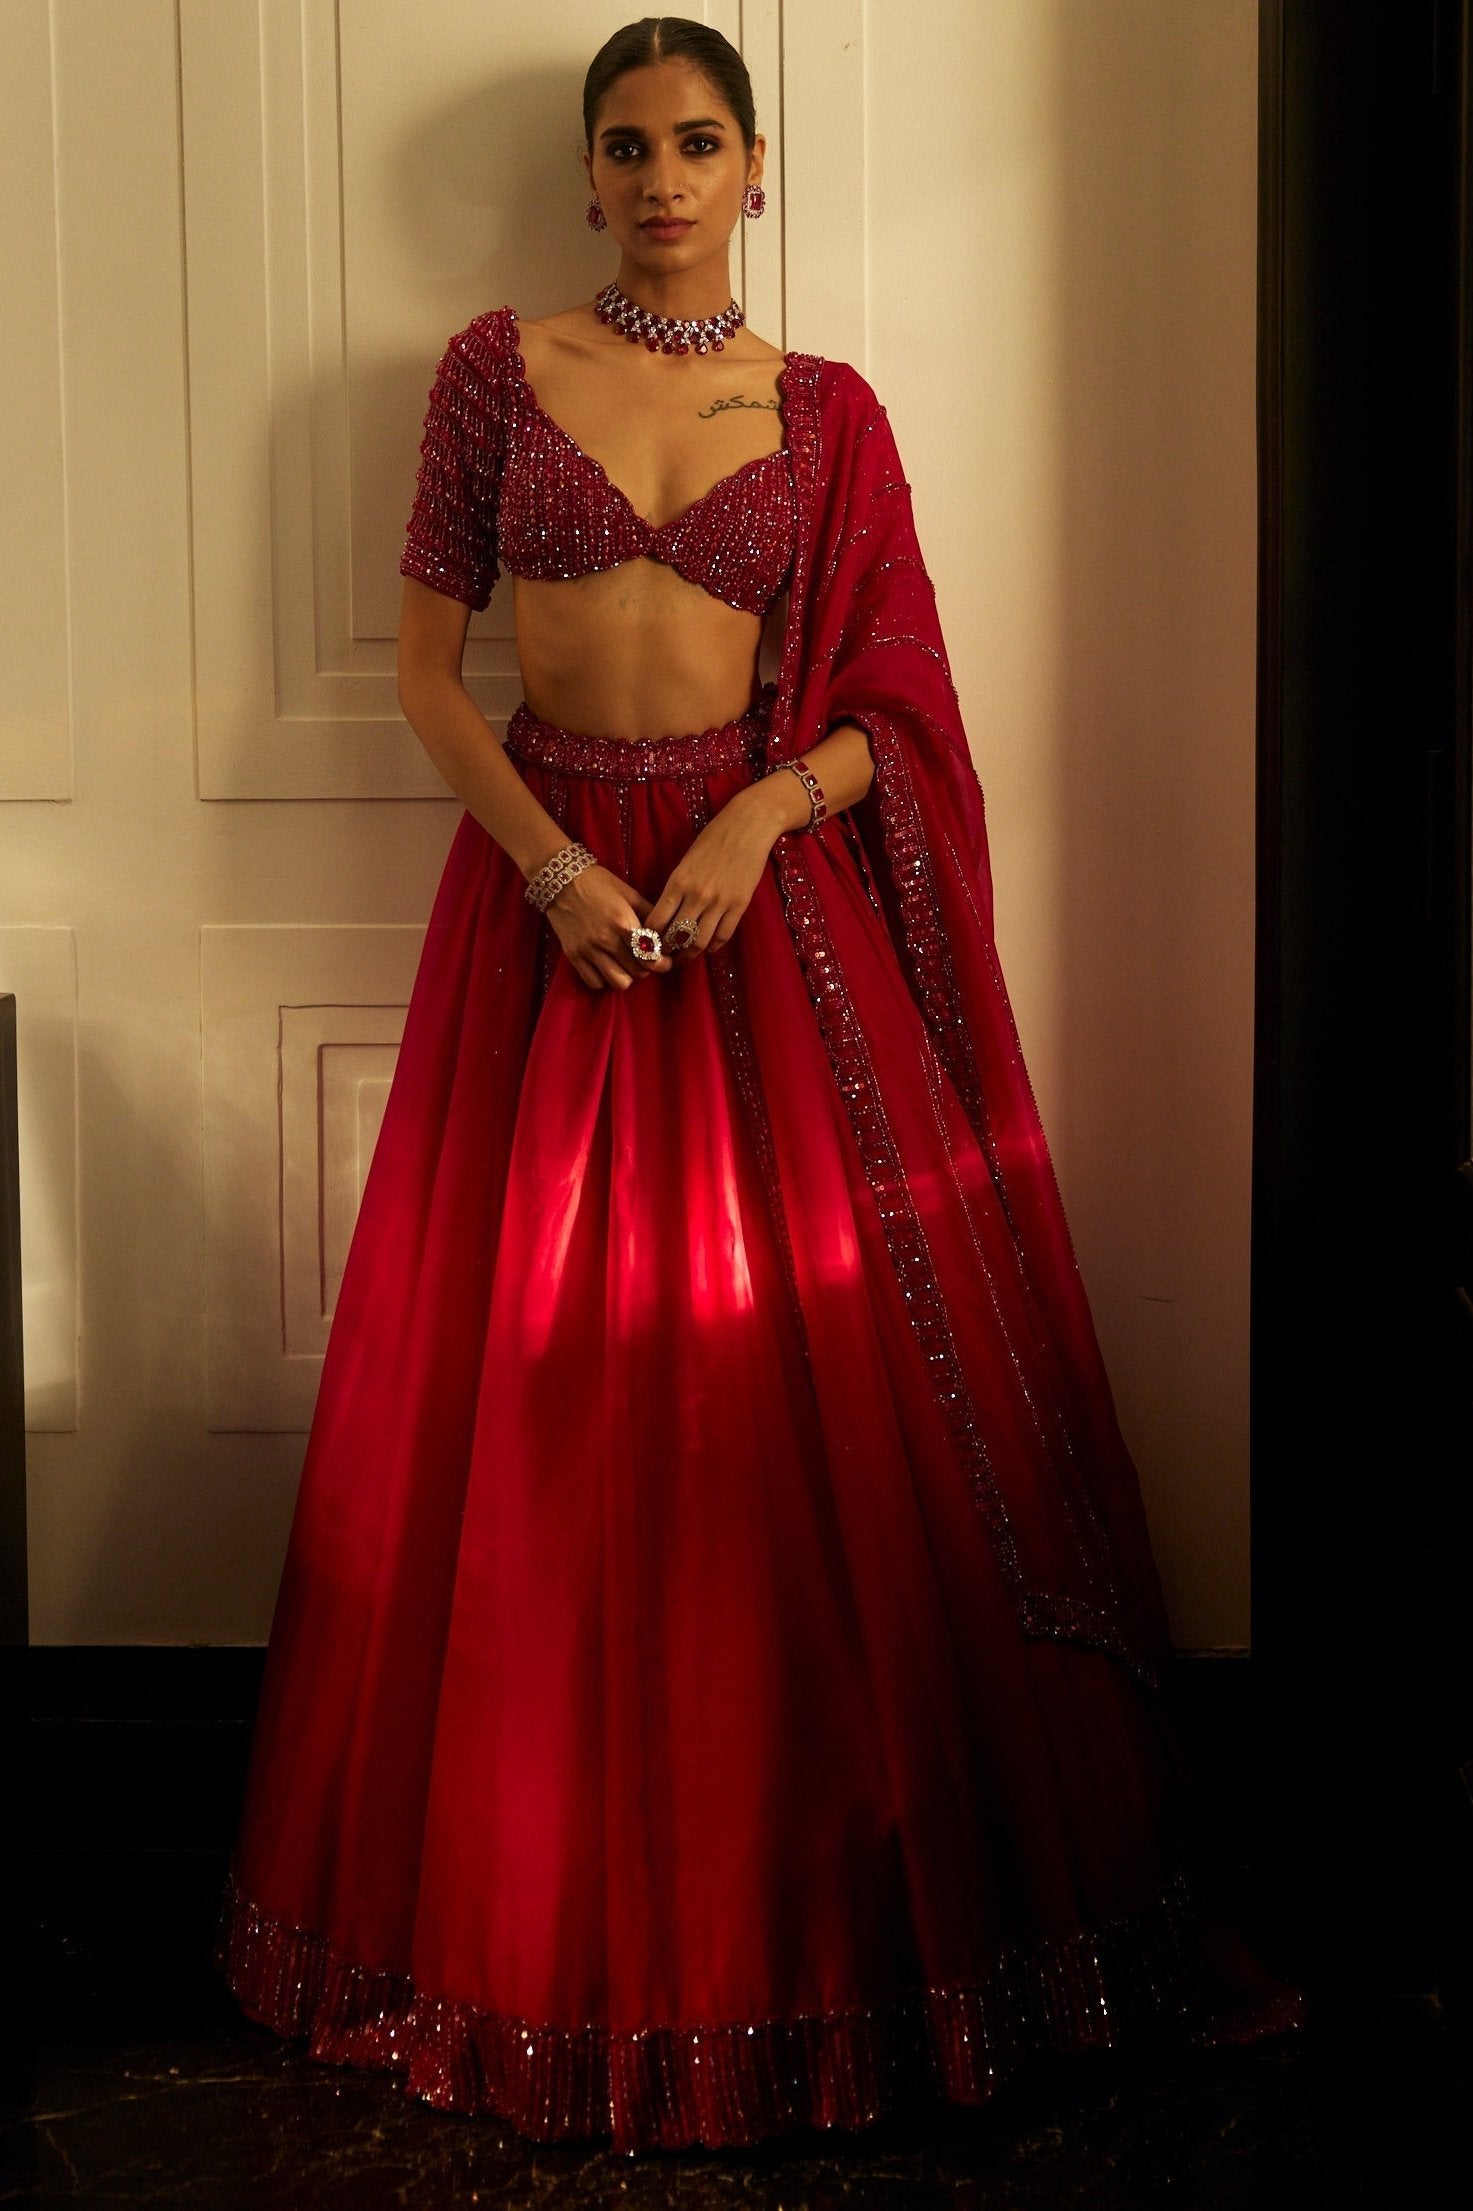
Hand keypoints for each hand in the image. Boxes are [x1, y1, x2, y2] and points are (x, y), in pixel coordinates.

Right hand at [543, 864, 673, 991]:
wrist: (562, 880)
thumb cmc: (600, 884)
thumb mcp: (630, 894)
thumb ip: (650, 914)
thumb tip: (667, 933)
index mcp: (624, 923)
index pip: (651, 957)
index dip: (662, 963)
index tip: (663, 960)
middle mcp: (607, 940)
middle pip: (638, 972)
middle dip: (645, 967)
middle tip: (643, 959)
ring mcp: (589, 950)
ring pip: (619, 983)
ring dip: (627, 976)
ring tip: (625, 965)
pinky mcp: (574, 956)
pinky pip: (595, 983)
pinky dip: (605, 980)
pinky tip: (607, 967)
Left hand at [643, 784, 789, 960]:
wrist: (748, 825)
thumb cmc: (714, 838)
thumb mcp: (686, 860)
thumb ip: (677, 887)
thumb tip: (668, 913)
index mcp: (678, 881)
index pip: (657, 920)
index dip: (650, 938)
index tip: (648, 944)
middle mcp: (696, 895)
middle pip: (676, 936)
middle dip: (668, 951)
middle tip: (665, 957)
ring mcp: (719, 901)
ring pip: (699, 941)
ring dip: (690, 954)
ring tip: (685, 957)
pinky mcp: (739, 904)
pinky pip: (723, 935)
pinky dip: (714, 946)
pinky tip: (709, 947)